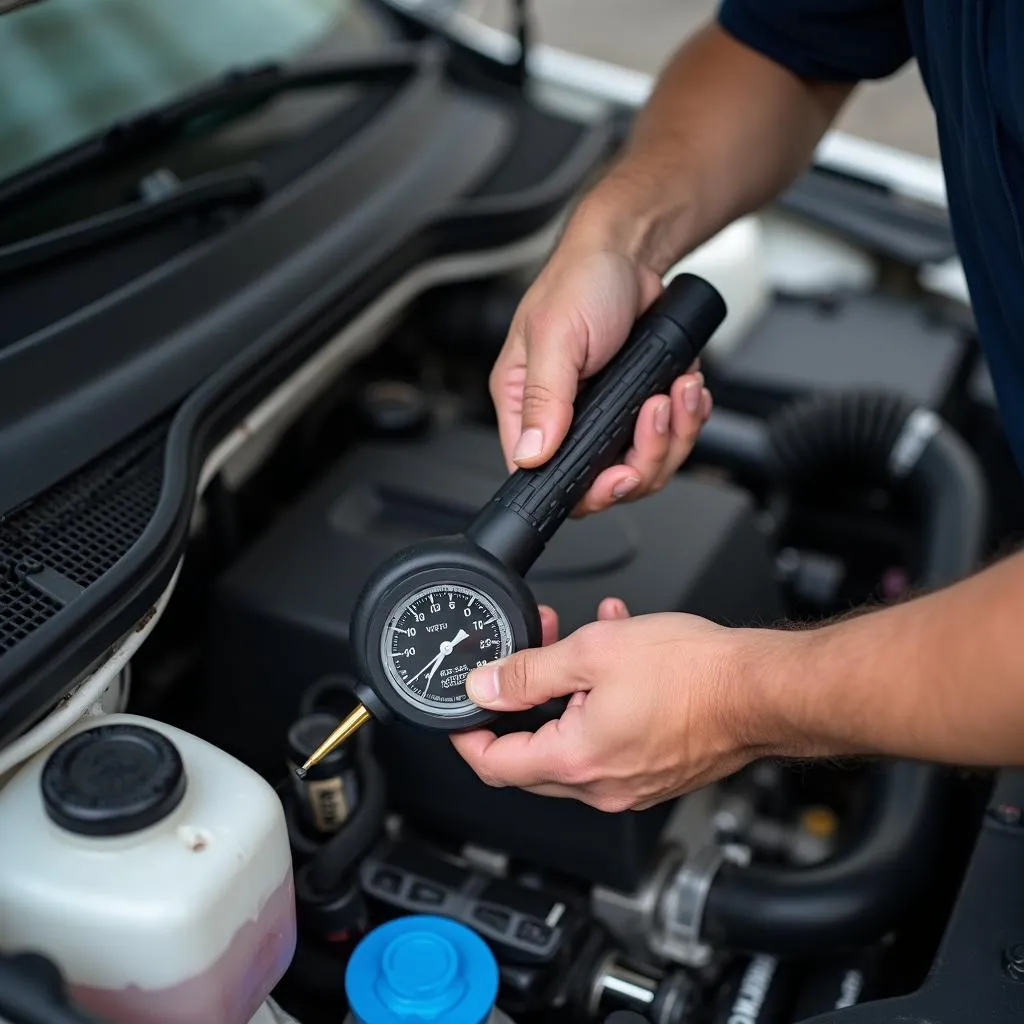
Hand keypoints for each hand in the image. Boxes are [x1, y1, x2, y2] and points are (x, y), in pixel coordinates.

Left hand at [451, 600, 767, 812]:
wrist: (760, 691)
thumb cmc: (694, 675)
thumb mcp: (592, 653)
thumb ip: (528, 671)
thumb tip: (484, 686)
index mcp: (575, 760)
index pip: (493, 765)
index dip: (465, 737)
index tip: (459, 714)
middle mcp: (601, 785)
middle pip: (529, 757)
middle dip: (519, 704)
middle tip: (522, 660)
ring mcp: (631, 784)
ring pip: (572, 741)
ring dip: (565, 694)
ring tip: (577, 643)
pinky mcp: (655, 773)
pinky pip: (609, 740)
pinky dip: (599, 703)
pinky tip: (617, 658)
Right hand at [490, 247, 712, 515]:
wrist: (630, 252)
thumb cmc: (581, 280)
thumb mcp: (556, 336)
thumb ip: (544, 398)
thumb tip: (531, 454)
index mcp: (526, 406)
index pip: (545, 475)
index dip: (587, 488)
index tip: (619, 474)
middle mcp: (563, 418)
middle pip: (604, 481)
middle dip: (644, 456)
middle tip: (654, 414)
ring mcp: (605, 417)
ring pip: (644, 465)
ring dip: (673, 434)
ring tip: (676, 391)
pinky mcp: (638, 407)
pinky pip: (670, 439)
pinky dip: (687, 420)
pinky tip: (686, 390)